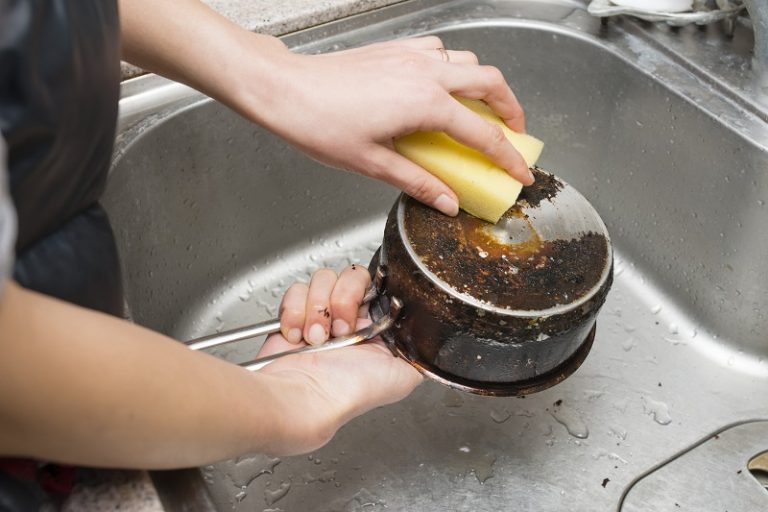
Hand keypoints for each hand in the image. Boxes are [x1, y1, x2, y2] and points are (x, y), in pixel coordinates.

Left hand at [235, 35, 532, 215]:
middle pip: (490, 82)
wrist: (285, 88)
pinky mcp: (395, 49)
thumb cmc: (319, 124)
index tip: (521, 173)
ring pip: (468, 61)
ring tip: (483, 110)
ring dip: (484, 85)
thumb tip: (447, 202)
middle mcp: (426, 73)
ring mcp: (411, 56)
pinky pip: (440, 51)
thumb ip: (417, 182)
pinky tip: (442, 86)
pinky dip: (453, 67)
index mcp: (426, 104)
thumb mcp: (372, 163)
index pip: (483, 134)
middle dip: (511, 108)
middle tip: (514, 133)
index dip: (507, 157)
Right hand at [255, 265, 421, 454]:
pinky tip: (298, 337)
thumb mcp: (404, 376)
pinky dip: (295, 312)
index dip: (370, 292)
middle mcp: (349, 318)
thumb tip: (431, 338)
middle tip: (340, 329)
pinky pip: (296, 290)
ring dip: (318, 308)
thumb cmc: (350, 392)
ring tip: (316, 338)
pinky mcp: (293, 315)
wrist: (307, 399)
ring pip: (323, 279)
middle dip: (344, 299)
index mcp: (375, 327)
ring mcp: (320, 314)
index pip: (379, 286)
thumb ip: (420, 351)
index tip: (364, 310)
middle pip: (351, 276)